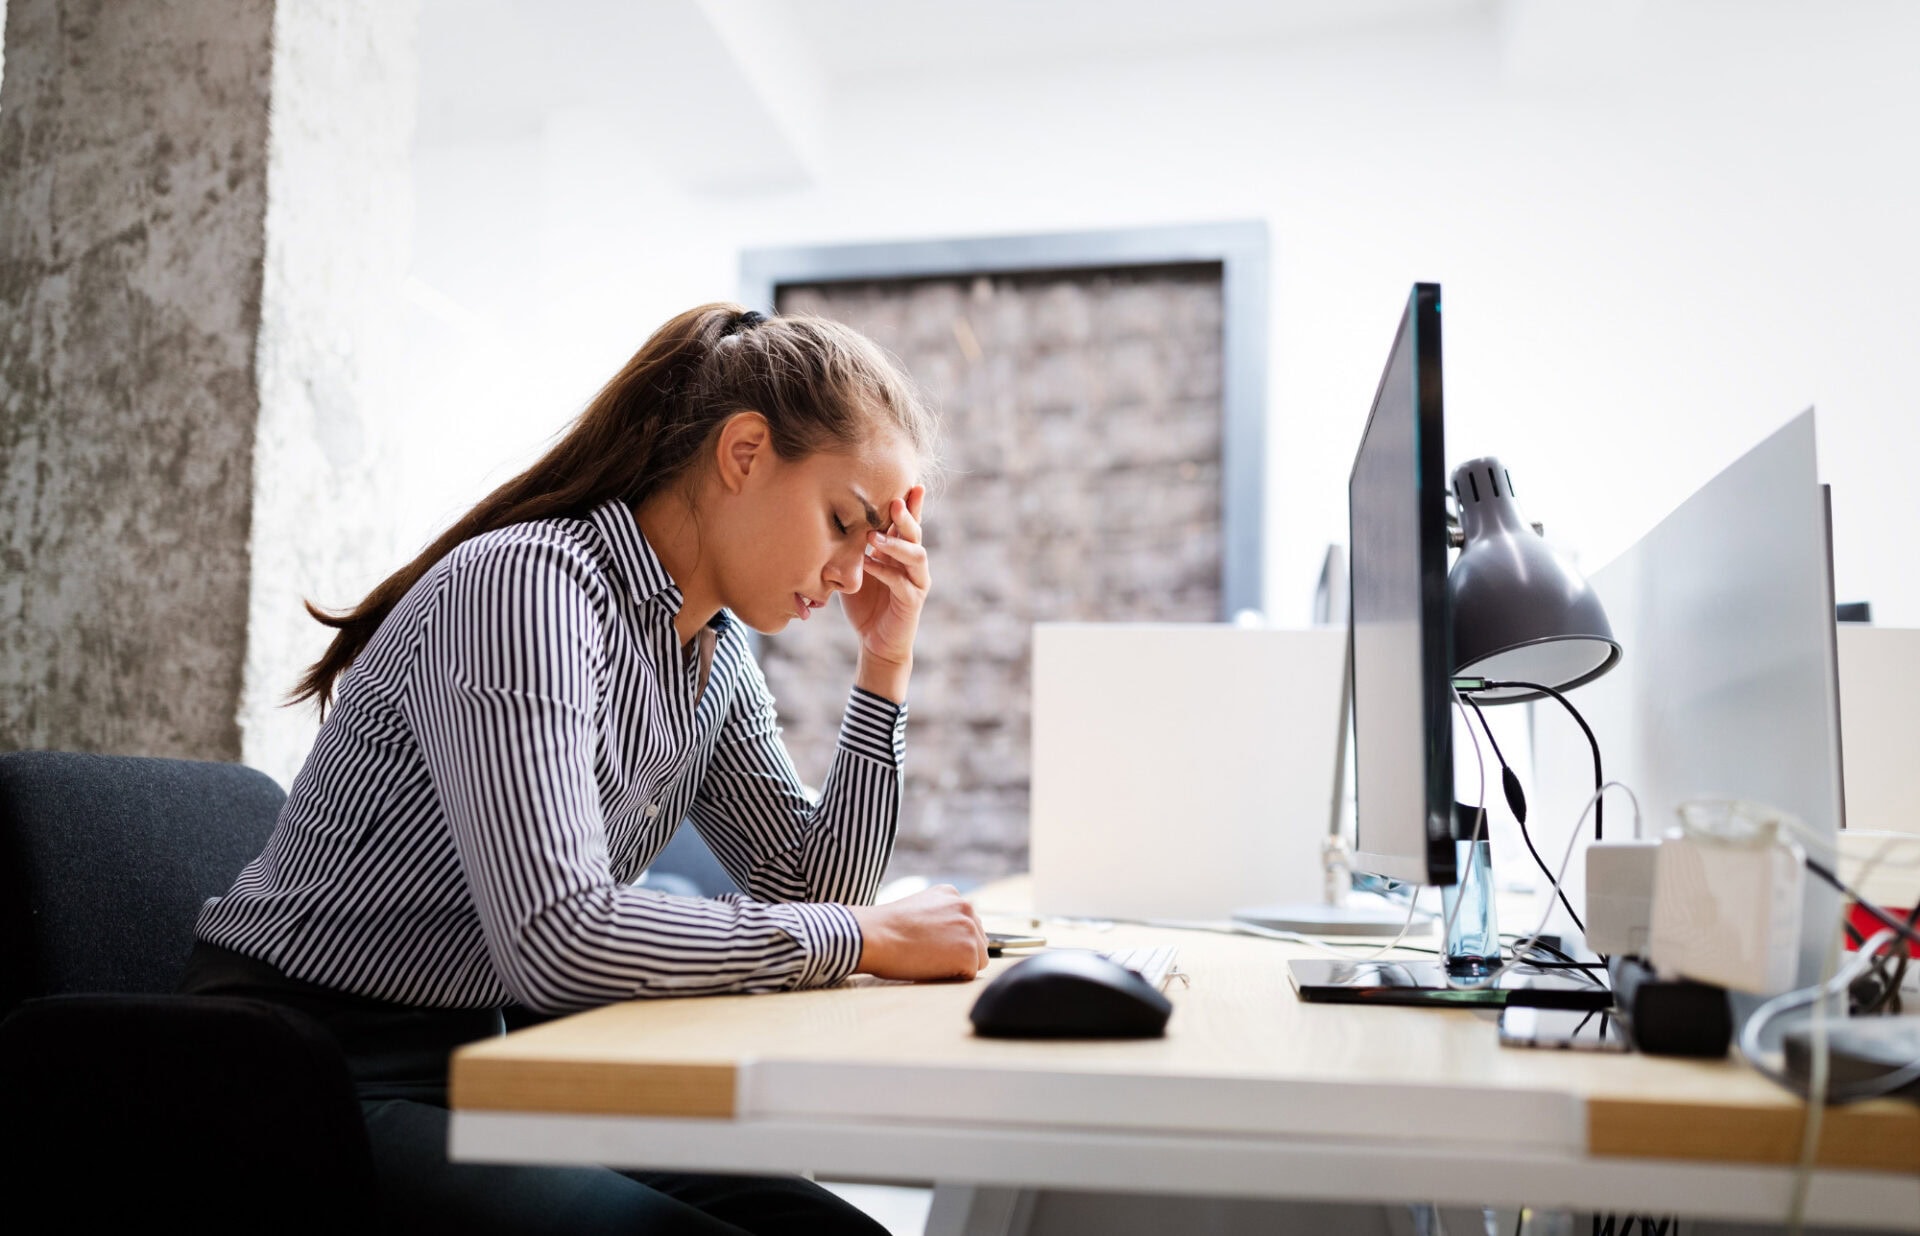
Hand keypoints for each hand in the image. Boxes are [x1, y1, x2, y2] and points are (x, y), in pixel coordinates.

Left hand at [840, 486, 928, 671]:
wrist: (876, 642)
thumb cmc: (865, 604)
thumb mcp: (855, 570)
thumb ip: (852, 549)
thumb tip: (829, 521)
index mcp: (901, 552)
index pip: (908, 524)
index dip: (912, 504)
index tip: (911, 482)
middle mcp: (913, 563)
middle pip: (916, 534)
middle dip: (907, 516)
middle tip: (895, 500)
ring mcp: (917, 582)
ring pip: (916, 556)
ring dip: (896, 544)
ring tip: (874, 536)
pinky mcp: (912, 601)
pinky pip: (901, 583)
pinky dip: (885, 572)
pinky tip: (869, 564)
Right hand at [846, 884, 987, 980]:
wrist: (874, 936)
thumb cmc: (885, 928)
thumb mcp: (917, 909)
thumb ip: (939, 917)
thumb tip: (949, 937)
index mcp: (951, 894)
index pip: (966, 924)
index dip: (949, 940)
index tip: (928, 942)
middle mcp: (965, 907)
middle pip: (977, 940)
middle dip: (958, 952)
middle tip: (928, 954)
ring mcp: (970, 928)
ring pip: (978, 958)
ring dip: (958, 965)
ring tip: (929, 960)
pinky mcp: (970, 951)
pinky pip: (969, 974)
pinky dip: (952, 977)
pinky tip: (931, 967)